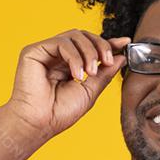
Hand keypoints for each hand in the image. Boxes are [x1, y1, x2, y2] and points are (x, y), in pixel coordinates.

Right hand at [6, 29, 129, 137]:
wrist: (40, 123)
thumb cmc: (60, 112)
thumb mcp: (90, 91)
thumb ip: (105, 73)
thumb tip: (121, 57)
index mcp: (69, 65)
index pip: (90, 47)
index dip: (108, 43)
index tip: (125, 42)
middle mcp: (57, 57)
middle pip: (84, 36)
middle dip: (101, 46)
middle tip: (106, 62)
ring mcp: (45, 52)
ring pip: (75, 36)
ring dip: (88, 52)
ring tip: (89, 73)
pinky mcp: (34, 51)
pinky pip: (61, 42)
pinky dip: (74, 56)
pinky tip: (76, 74)